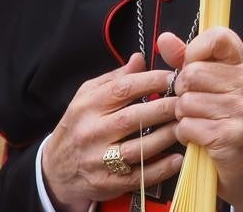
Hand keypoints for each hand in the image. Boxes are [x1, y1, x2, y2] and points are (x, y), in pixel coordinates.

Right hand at [42, 54, 183, 211]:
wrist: (57, 168)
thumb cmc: (78, 126)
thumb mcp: (87, 96)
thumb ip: (115, 78)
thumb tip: (139, 59)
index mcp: (87, 106)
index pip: (122, 89)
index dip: (151, 81)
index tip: (172, 77)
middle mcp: (91, 132)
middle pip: (132, 118)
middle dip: (164, 108)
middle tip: (185, 102)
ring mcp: (99, 160)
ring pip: (138, 149)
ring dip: (166, 137)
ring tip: (184, 126)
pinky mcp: (108, 183)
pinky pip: (139, 176)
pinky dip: (161, 168)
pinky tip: (177, 158)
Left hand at [159, 28, 242, 211]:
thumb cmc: (225, 121)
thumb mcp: (212, 85)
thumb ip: (187, 60)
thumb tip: (164, 39)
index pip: (219, 37)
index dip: (196, 50)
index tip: (192, 66)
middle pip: (193, 72)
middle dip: (183, 91)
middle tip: (194, 104)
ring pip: (186, 101)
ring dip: (183, 115)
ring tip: (198, 122)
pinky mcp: (231, 135)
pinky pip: (188, 125)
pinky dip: (185, 134)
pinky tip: (198, 138)